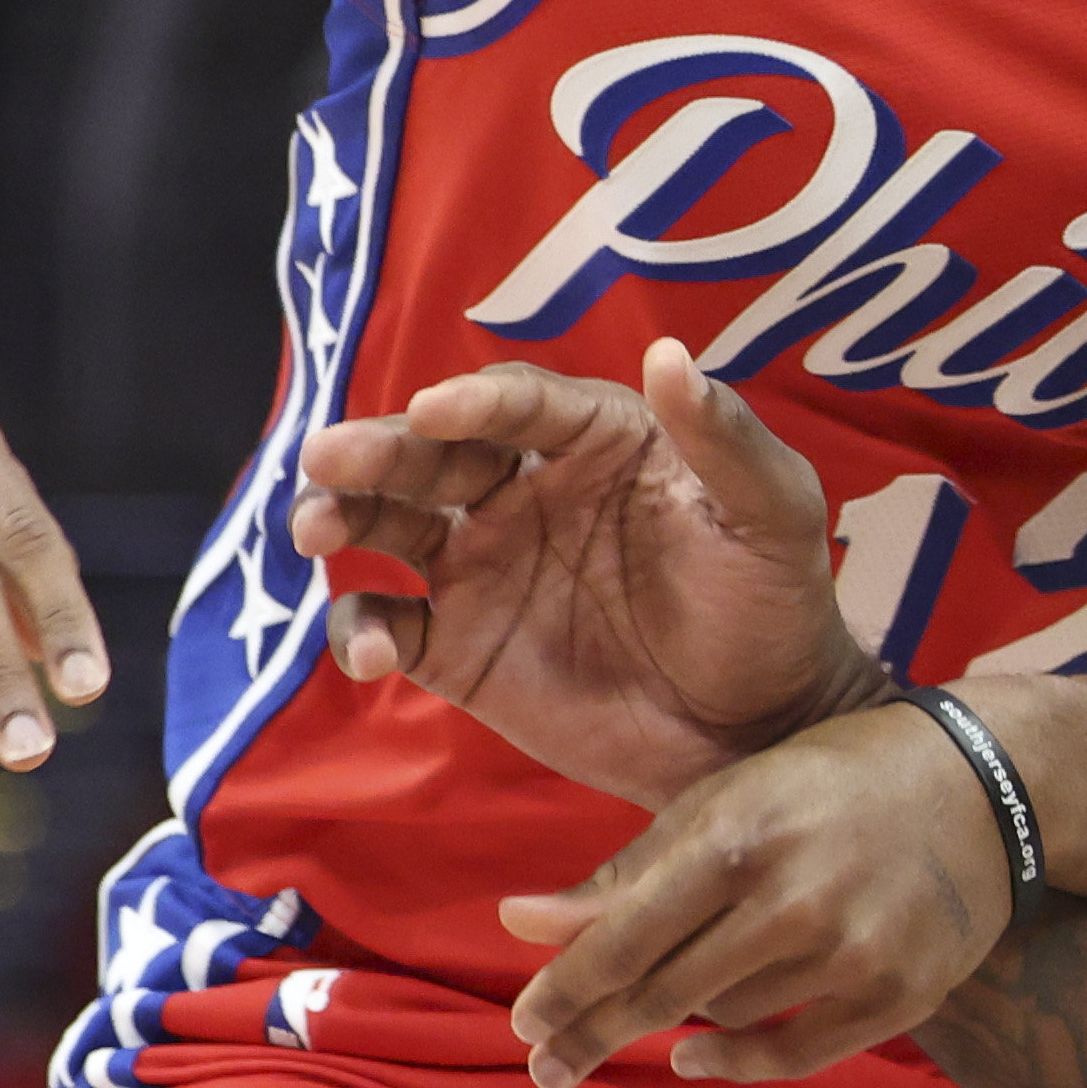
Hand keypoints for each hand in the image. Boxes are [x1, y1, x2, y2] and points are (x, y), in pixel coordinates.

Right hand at [299, 343, 886, 802]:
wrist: (762, 733)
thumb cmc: (775, 606)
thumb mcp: (772, 515)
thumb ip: (724, 439)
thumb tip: (669, 354)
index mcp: (595, 442)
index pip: (520, 405)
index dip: (475, 402)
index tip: (435, 410)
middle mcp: (524, 492)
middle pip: (433, 454)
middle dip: (376, 450)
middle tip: (329, 457)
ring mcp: (483, 569)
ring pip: (390, 523)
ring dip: (341, 516)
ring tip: (311, 530)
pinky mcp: (459, 648)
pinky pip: (388, 623)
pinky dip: (361, 629)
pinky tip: (370, 652)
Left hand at [502, 699, 1019, 1087]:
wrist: (984, 787)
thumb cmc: (829, 784)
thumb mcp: (726, 801)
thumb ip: (626, 872)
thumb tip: (518, 923)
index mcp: (738, 835)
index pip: (626, 935)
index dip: (566, 989)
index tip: (524, 1024)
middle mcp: (792, 897)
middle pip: (663, 993)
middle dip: (592, 1035)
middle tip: (545, 1069)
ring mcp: (850, 951)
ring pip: (722, 1018)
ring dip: (676, 1019)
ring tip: (654, 1008)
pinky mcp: (897, 993)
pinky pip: (791, 1056)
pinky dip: (732, 1063)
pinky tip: (689, 1057)